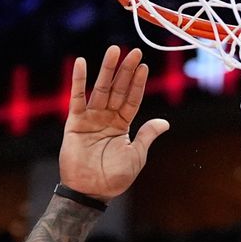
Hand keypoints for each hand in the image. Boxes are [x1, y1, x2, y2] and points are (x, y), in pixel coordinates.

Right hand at [59, 46, 169, 200]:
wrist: (92, 191)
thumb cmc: (114, 177)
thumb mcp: (136, 155)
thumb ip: (147, 135)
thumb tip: (165, 122)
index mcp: (123, 125)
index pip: (132, 99)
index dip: (138, 83)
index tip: (145, 66)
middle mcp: (107, 118)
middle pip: (118, 89)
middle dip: (126, 71)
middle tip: (134, 52)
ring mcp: (91, 118)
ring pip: (100, 89)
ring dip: (107, 70)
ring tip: (114, 51)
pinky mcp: (75, 122)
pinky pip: (77, 99)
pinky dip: (78, 81)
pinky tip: (81, 64)